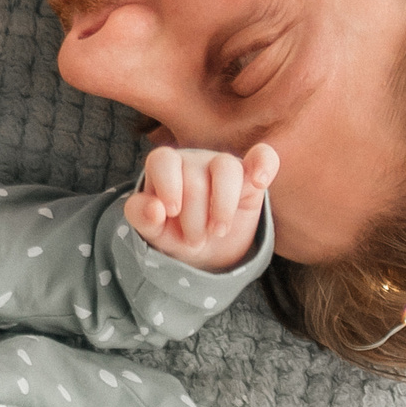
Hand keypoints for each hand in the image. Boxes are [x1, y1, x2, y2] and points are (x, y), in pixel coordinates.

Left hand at [123, 144, 277, 270]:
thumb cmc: (175, 233)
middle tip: (194, 240)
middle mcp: (194, 160)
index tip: (172, 212)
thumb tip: (154, 210)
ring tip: (218, 232)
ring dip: (222, 207)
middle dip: (194, 218)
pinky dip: (264, 164)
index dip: (167, 185)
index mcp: (165, 167)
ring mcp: (224, 165)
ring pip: (226, 168)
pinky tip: (259, 181)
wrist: (206, 249)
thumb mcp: (153, 232)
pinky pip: (263, 156)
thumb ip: (142, 218)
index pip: (163, 160)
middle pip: (195, 178)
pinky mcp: (252, 175)